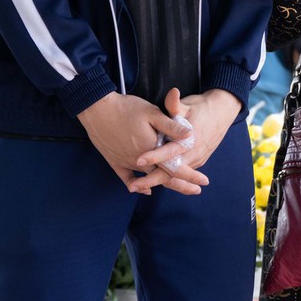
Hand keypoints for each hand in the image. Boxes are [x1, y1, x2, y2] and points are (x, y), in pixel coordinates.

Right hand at [77, 93, 202, 193]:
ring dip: (163, 184)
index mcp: (152, 149)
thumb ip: (171, 126)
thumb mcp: (152, 113)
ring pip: (148, 180)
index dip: (191, 175)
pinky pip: (126, 178)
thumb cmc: (126, 109)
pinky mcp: (114, 161)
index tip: (204, 182)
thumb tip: (191, 135)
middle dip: (182, 185)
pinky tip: (144, 191)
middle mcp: (140, 161)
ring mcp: (126, 163)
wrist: (96, 110)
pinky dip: (137, 186)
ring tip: (176, 189)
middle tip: (196, 191)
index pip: (175, 167)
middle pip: (164, 178)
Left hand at [134, 88, 242, 192]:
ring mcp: (195, 160)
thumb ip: (175, 104)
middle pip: (170, 171)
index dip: (154, 156)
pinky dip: (165, 179)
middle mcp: (193, 153)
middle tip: (132, 187)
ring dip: (155, 182)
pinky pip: (179, 173)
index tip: (138, 161)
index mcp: (189, 140)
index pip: (170, 152)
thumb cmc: (201, 108)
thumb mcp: (187, 105)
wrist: (221, 113)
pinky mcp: (196, 162)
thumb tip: (172, 92)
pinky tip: (150, 183)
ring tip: (135, 187)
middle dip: (150, 180)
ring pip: (174, 175)